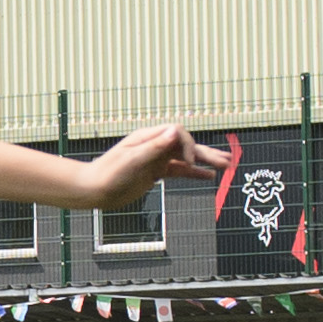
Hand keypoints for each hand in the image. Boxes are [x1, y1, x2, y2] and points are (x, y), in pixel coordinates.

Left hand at [81, 124, 225, 208]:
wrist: (94, 190)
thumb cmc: (108, 174)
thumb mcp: (132, 160)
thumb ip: (154, 148)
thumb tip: (174, 131)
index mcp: (148, 137)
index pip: (177, 133)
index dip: (189, 145)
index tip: (190, 162)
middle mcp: (154, 145)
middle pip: (186, 145)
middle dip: (207, 152)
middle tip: (228, 161)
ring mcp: (156, 159)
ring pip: (186, 158)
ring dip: (205, 162)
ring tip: (227, 166)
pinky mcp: (155, 172)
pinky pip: (179, 171)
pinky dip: (194, 173)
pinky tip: (208, 176)